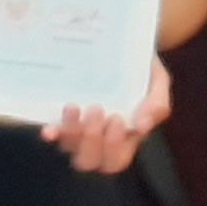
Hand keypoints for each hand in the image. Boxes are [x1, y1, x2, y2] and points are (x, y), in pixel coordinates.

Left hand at [47, 59, 172, 176]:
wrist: (123, 44)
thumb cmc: (142, 68)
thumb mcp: (158, 82)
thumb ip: (157, 104)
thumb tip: (142, 126)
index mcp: (125, 137)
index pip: (116, 159)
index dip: (113, 147)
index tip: (117, 118)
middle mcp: (100, 138)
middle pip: (90, 161)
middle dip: (91, 140)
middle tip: (96, 110)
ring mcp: (79, 129)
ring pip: (70, 148)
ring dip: (71, 133)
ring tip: (74, 107)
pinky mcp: (64, 116)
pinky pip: (55, 132)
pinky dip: (53, 133)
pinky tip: (48, 130)